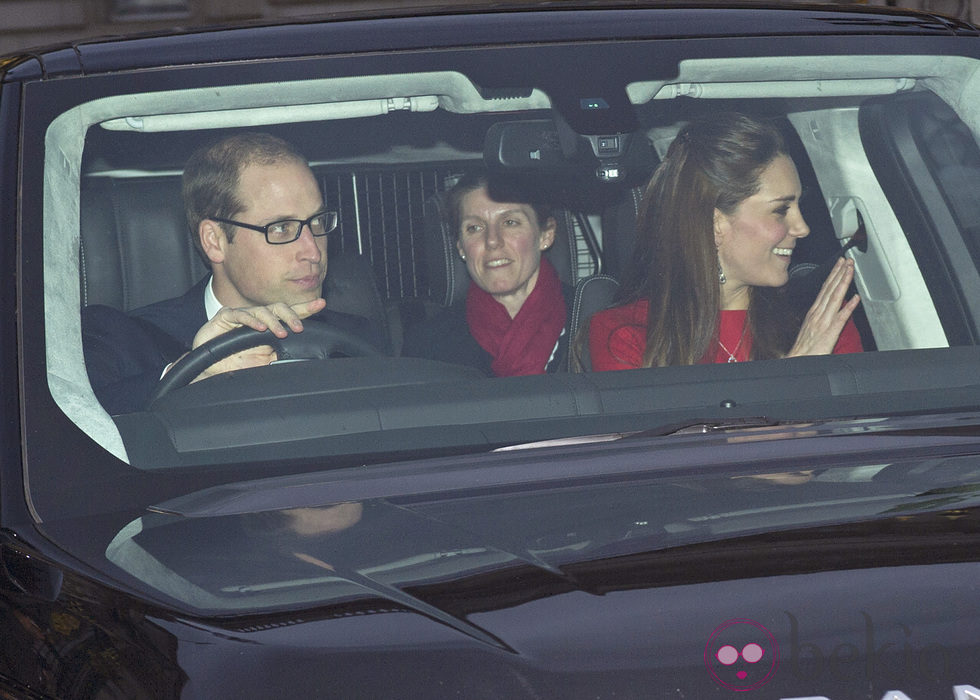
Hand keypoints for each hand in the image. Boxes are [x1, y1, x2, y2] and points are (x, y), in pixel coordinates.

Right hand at [167, 298, 326, 381]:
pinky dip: (251, 320)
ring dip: (273, 322)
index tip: (321, 304)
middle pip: (278, 308)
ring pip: (262, 310)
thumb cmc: (235, 363)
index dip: (304, 309)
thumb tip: (297, 355)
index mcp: (268, 326)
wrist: (209, 368)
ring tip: (281, 333)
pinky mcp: (224, 317)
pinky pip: (239, 314)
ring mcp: (241, 315)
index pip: (289, 314)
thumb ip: (277, 354)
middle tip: (299, 328)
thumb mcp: (262, 361)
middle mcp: (256, 317)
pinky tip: (259, 328)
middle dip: (292, 315)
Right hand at [786, 258, 860, 357]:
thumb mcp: (809, 328)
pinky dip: (848, 307)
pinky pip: (841, 318)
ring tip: (850, 270)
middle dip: (839, 273)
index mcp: (814, 312)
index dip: (833, 275)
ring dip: (843, 283)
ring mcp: (824, 322)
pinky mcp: (830, 332)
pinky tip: (855, 298)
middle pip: (830, 290)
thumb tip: (825, 307)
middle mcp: (818, 314)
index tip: (839, 264)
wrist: (797, 360)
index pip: (825, 289)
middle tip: (847, 260)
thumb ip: (818, 316)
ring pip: (835, 298)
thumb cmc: (803, 348)